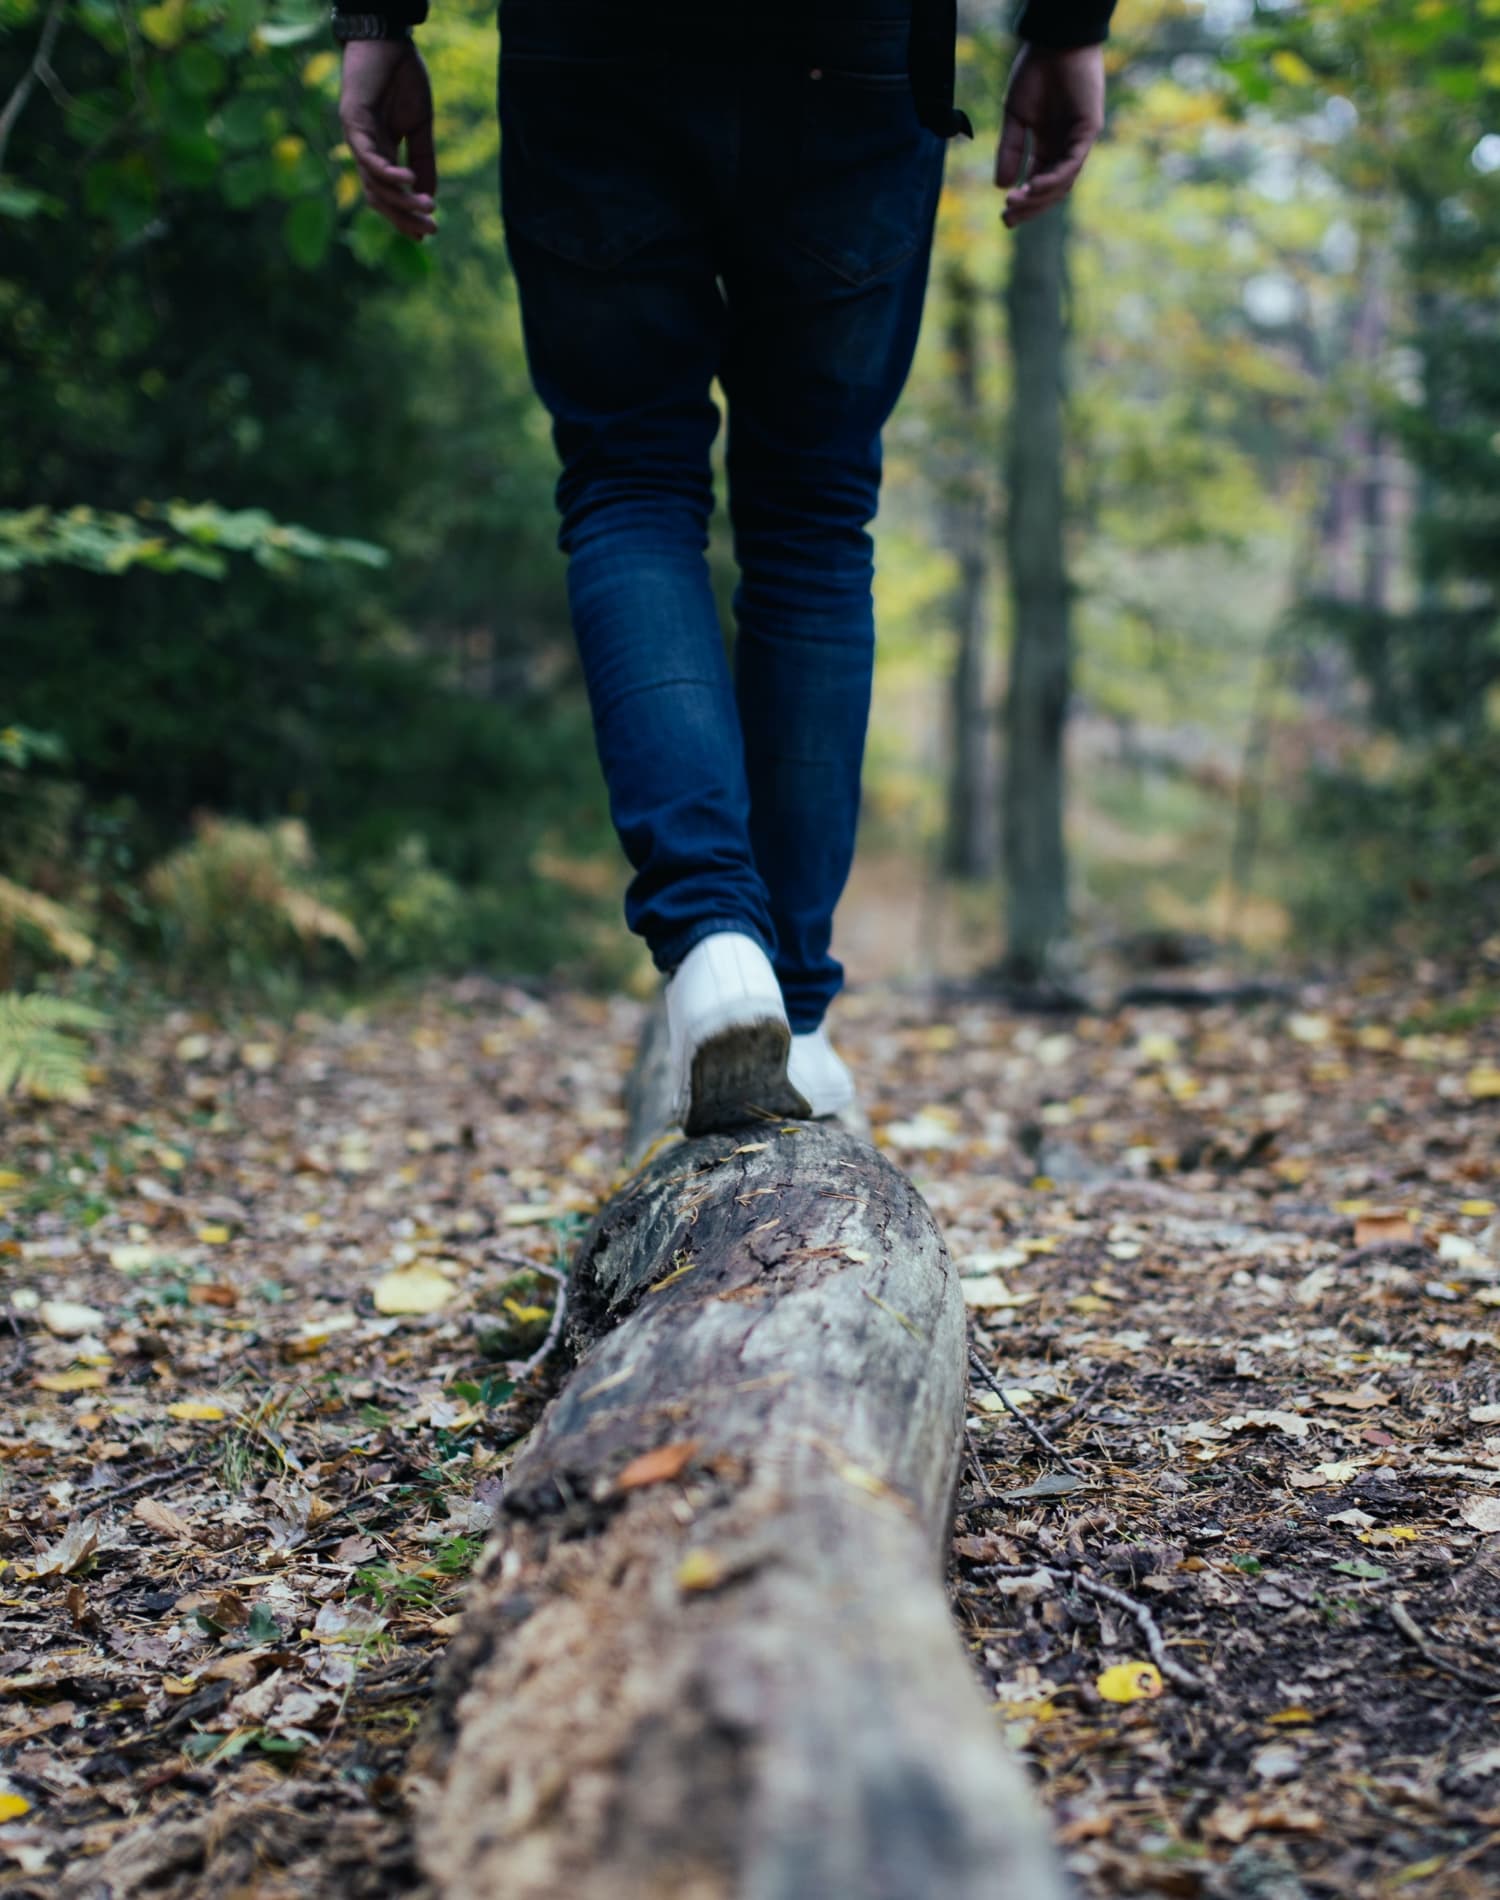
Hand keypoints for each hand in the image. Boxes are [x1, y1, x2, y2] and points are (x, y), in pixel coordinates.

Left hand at [339, 39, 437, 239]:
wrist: (388, 39)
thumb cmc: (403, 77)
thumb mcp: (420, 126)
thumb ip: (423, 160)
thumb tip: (428, 196)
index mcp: (381, 151)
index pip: (388, 194)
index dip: (404, 216)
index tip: (426, 234)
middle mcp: (365, 149)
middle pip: (378, 197)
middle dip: (403, 217)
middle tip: (430, 231)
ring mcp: (356, 137)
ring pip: (374, 182)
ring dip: (400, 199)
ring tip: (427, 207)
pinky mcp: (352, 120)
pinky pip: (368, 156)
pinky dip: (387, 172)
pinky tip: (408, 180)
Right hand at [995, 44, 1104, 228]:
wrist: (1054, 43)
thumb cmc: (1035, 73)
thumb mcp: (1015, 117)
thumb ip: (1009, 149)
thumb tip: (1001, 185)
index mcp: (1048, 144)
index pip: (1037, 181)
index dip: (1022, 202)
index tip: (1004, 217)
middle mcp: (1064, 146)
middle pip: (1051, 189)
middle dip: (1030, 207)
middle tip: (1007, 219)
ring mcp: (1078, 140)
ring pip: (1063, 181)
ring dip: (1039, 196)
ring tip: (1016, 202)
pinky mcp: (1088, 130)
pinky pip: (1073, 162)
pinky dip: (1055, 177)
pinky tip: (1034, 185)